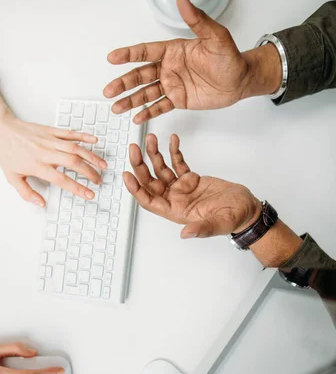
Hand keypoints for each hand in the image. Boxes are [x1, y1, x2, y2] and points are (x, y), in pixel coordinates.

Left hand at [0, 111, 106, 205]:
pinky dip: (84, 136)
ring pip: (75, 148)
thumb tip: (40, 203)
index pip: (62, 179)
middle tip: (98, 180)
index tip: (89, 194)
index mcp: (37, 165)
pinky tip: (94, 140)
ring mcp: (50, 140)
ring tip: (103, 165)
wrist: (1, 129)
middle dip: (89, 172)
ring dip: (91, 156)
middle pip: (73, 163)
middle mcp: (46, 152)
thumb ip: (27, 193)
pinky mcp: (51, 130)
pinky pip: (70, 133)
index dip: (78, 188)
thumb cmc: (7, 152)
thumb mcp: (12, 178)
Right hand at [104, 0, 279, 123]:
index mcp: (173, 51)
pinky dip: (148, 112)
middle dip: (124, 83)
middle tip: (109, 90)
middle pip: (140, 75)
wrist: (240, 81)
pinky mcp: (178, 100)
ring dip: (130, 100)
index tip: (112, 57)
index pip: (146, 52)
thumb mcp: (215, 37)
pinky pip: (160, 107)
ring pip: (146, 92)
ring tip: (115, 107)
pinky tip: (136, 116)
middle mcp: (169, 68)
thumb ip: (197, 20)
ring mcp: (172, 85)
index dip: (128, 54)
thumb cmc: (229, 58)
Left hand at [123, 134, 260, 238]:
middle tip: (134, 148)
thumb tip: (185, 234)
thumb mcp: (218, 224)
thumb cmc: (234, 219)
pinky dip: (173, 151)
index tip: (127, 175)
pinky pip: (177, 163)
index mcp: (176, 211)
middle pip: (150, 182)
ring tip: (150, 139)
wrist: (246, 209)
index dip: (136, 189)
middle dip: (140, 165)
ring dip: (153, 154)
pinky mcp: (192, 179)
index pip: (149, 201)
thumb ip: (202, 229)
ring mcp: (182, 188)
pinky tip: (171, 139)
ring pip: (161, 170)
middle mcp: (175, 200)